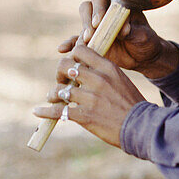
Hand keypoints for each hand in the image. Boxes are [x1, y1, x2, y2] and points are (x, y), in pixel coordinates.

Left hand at [32, 44, 146, 147]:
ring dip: (53, 94)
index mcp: (107, 68)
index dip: (71, 56)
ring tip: (52, 98)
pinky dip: (45, 111)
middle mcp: (97, 80)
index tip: (71, 65)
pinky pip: (58, 111)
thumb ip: (102, 73)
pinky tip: (37, 111)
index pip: (80, 50)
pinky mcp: (85, 116)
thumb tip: (83, 70)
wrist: (141, 127)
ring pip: (60, 90)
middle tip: (61, 81)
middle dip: (59, 73)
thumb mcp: (120, 80)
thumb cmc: (132, 104)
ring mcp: (90, 98)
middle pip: (65, 66)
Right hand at [58, 0, 178, 79]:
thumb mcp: (143, 35)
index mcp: (117, 4)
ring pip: (82, 21)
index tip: (100, 22)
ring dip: (81, 30)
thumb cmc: (145, 40)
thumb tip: (123, 29)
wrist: (143, 56)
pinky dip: (69, 43)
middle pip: (88, 6)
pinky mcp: (90, 40)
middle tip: (92, 31)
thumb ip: (133, 30)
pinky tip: (62, 49)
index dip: (99, 7)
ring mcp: (95, 25)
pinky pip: (76, 40)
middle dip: (88, 18)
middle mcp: (103, 11)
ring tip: (85, 42)